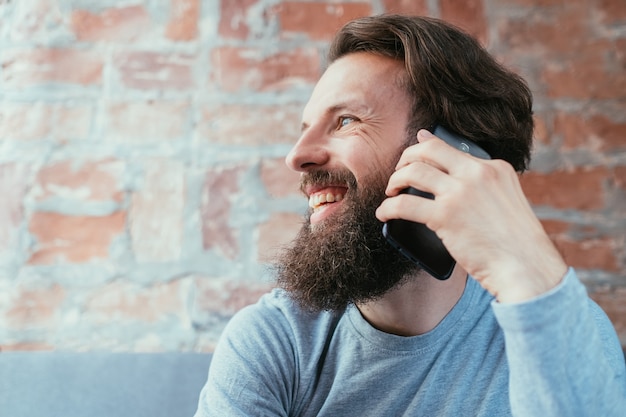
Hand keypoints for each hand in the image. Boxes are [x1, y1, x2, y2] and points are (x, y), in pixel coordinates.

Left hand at [376, 129, 567, 302]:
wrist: (527, 268)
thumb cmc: (515, 243)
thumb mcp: (505, 201)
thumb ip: (482, 186)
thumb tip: (453, 179)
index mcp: (495, 168)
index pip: (451, 148)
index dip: (424, 148)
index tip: (412, 153)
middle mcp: (477, 174)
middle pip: (428, 151)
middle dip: (405, 159)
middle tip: (397, 175)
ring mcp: (461, 193)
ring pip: (413, 172)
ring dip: (394, 181)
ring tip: (390, 193)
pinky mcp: (446, 216)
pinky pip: (404, 204)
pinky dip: (388, 208)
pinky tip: (384, 214)